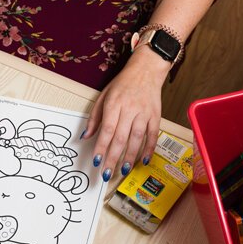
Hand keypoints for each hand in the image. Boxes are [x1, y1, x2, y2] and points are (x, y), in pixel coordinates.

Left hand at [83, 46, 169, 180]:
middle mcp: (130, 109)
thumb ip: (95, 117)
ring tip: (123, 170)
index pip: (107, 129)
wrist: (146, 70)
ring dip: (130, 156)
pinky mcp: (156, 116)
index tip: (96, 161)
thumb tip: (86, 136)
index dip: (101, 146)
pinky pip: (153, 135)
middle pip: (120, 137)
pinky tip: (143, 160)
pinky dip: (149, 149)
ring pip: (137, 138)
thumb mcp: (104, 95)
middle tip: (107, 173)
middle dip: (113, 157)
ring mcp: (144, 113)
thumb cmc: (123, 84)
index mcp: (114, 103)